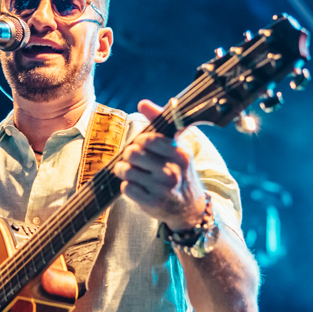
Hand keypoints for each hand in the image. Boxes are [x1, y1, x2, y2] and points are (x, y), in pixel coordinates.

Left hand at [113, 99, 207, 230]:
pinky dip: (126, 186)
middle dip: (129, 154)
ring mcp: (162, 189)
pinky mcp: (151, 203)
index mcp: (180, 154)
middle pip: (132, 153)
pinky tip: (135, 186)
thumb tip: (142, 103)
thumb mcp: (177, 147)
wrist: (190, 208)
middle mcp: (172, 171)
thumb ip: (160, 124)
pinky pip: (126, 188)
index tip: (142, 145)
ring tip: (129, 171)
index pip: (148, 139)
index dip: (139, 140)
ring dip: (123, 170)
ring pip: (126, 170)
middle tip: (134, 159)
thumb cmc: (179, 171)